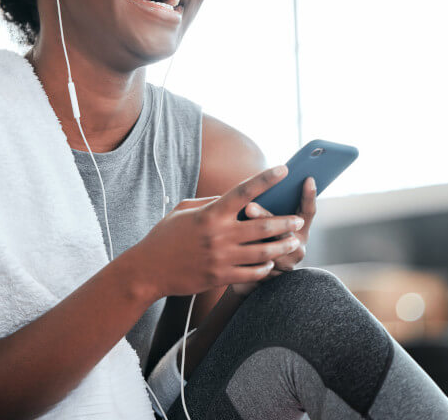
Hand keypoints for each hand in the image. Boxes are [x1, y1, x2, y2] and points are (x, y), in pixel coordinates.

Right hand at [134, 165, 302, 298]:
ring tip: (294, 242)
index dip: (266, 179)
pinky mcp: (220, 277)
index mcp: (210, 213)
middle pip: (263, 226)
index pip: (244, 191)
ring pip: (263, 252)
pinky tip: (271, 263)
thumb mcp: (184, 209)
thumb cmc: (165, 235)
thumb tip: (234, 197)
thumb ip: (211, 202)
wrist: (148, 270)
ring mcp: (221, 258)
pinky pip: (252, 273)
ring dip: (282, 246)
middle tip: (299, 219)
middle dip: (285, 222)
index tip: (284, 169)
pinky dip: (266, 268)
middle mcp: (219, 234)